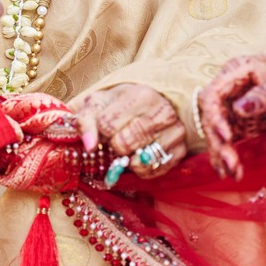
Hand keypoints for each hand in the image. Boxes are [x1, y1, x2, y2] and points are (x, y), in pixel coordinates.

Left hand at [70, 83, 186, 178]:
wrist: (148, 106)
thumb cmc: (120, 105)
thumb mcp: (98, 103)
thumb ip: (85, 120)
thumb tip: (89, 145)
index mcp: (141, 95)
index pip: (106, 125)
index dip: (99, 132)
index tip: (104, 129)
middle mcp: (163, 112)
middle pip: (122, 144)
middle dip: (113, 145)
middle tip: (116, 138)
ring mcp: (176, 132)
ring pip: (138, 161)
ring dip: (126, 159)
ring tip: (127, 147)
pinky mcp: (181, 151)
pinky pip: (152, 171)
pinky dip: (140, 170)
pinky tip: (138, 156)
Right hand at [196, 49, 265, 180]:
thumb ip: (263, 95)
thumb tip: (239, 109)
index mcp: (235, 73)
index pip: (212, 96)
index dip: (215, 117)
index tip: (227, 136)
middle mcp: (230, 92)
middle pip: (213, 119)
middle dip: (218, 142)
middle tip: (230, 162)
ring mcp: (236, 109)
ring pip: (220, 134)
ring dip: (223, 154)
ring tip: (232, 174)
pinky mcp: (245, 124)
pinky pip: (233, 142)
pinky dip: (232, 157)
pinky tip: (234, 173)